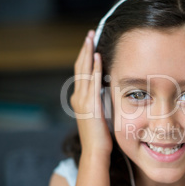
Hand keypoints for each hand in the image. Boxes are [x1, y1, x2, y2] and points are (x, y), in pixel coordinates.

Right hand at [70, 30, 111, 157]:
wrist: (96, 151)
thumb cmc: (100, 136)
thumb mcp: (98, 115)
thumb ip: (99, 101)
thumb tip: (106, 90)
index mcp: (79, 99)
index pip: (81, 73)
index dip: (85, 57)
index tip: (90, 44)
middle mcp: (78, 97)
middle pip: (80, 67)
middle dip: (85, 49)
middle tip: (89, 34)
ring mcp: (82, 100)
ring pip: (84, 71)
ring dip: (88, 53)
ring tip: (91, 38)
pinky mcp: (90, 105)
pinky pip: (92, 82)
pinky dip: (95, 68)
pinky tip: (98, 57)